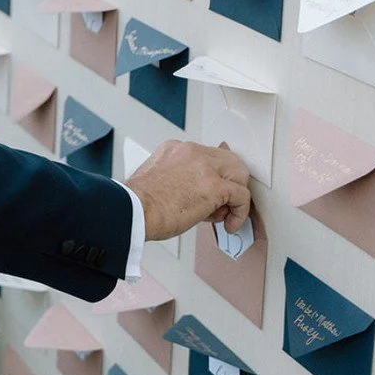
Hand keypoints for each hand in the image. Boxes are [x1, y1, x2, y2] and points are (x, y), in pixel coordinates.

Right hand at [125, 140, 250, 240]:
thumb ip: (175, 178)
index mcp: (175, 149)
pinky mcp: (214, 186)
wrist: (133, 210)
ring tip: (221, 215)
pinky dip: (240, 213)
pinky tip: (229, 225)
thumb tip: (192, 195)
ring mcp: (205, 166)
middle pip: (229, 160)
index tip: (212, 194)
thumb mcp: (155, 179)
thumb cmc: (138, 203)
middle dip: (230, 183)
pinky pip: (242, 196)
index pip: (208, 156)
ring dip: (235, 196)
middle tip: (221, 204)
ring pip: (239, 174)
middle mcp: (192, 152)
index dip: (213, 177)